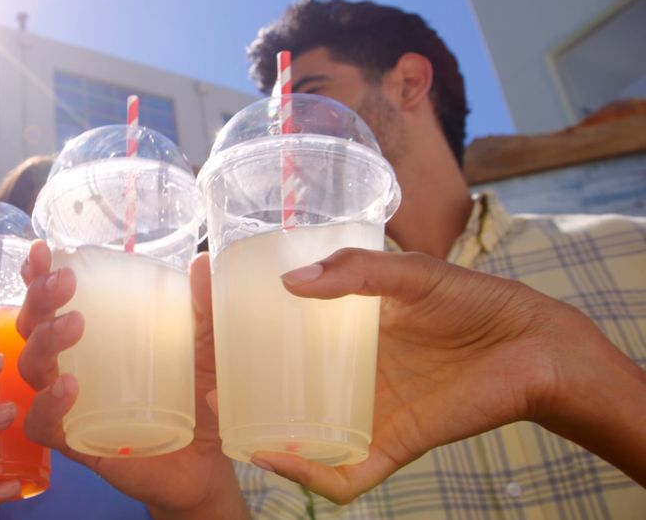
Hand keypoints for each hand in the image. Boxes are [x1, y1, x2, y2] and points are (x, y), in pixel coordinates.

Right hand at [16, 241, 246, 518]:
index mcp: (93, 337)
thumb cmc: (197, 398)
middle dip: (40, 299)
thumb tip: (201, 261)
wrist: (207, 463)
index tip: (43, 250)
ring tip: (74, 324)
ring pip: (31, 368)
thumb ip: (204, 309)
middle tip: (64, 281)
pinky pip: (42, 424)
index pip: (54, 301)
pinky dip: (47, 404)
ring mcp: (68, 405)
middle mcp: (70, 365)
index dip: (39, 275)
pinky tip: (69, 387)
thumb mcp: (206, 349)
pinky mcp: (74, 442)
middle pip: (32, 327)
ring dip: (45, 341)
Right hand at [243, 248, 588, 502]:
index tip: (215, 329)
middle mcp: (355, 375)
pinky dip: (310, 473)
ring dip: (264, 437)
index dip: (253, 338)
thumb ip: (357, 271)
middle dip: (247, 394)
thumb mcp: (412, 272)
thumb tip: (290, 284)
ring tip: (227, 421)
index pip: (292, 338)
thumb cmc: (477, 300)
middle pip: (291, 392)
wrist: (536, 344)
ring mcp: (372, 411)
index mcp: (353, 332)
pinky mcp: (394, 444)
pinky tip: (278, 456)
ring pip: (307, 436)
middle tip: (209, 382)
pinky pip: (345, 472)